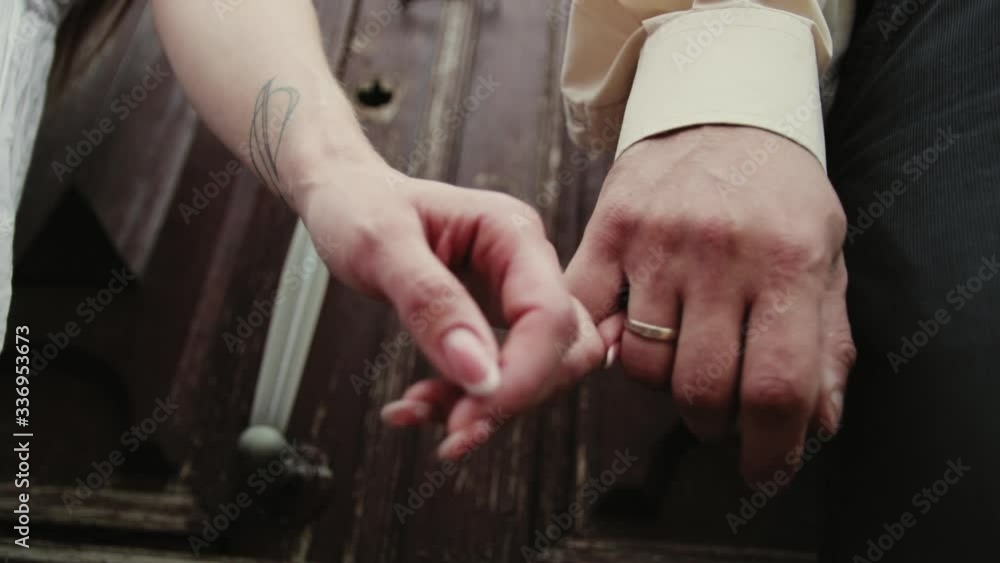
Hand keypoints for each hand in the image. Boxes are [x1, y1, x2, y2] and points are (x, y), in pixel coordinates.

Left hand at [294, 162, 613, 456]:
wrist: (345, 198)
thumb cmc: (360, 205)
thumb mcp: (382, 247)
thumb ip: (431, 304)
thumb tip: (480, 372)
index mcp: (512, 233)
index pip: (549, 316)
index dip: (520, 377)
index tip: (467, 417)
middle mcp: (525, 264)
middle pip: (562, 351)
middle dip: (510, 399)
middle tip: (450, 434)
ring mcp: (515, 293)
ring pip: (538, 372)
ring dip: (486, 406)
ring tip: (417, 409)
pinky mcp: (496, 320)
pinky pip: (502, 374)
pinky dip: (464, 401)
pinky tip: (416, 405)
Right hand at [565, 125, 855, 483]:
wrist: (719, 109)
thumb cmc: (779, 192)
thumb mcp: (825, 253)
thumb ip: (827, 339)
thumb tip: (818, 424)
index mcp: (790, 262)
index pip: (776, 387)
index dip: (770, 448)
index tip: (762, 468)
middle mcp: (722, 252)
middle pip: (702, 387)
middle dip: (714, 422)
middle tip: (721, 412)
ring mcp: (658, 240)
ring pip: (644, 365)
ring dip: (664, 386)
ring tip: (682, 359)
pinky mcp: (609, 228)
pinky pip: (591, 317)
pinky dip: (607, 345)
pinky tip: (630, 338)